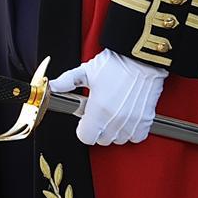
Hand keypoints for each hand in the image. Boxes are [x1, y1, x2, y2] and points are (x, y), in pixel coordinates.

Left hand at [49, 49, 168, 145]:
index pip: (86, 137)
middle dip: (99, 128)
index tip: (85, 120)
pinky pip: (136, 137)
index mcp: (99, 110)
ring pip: (118, 139)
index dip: (83, 129)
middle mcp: (115, 120)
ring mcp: (131, 122)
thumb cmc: (116, 63)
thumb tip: (53, 86)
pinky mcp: (145, 120)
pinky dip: (131, 131)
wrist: (141, 58)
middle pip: (102, 139)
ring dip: (114, 130)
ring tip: (114, 112)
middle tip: (100, 112)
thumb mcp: (87, 70)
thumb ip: (67, 81)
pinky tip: (127, 117)